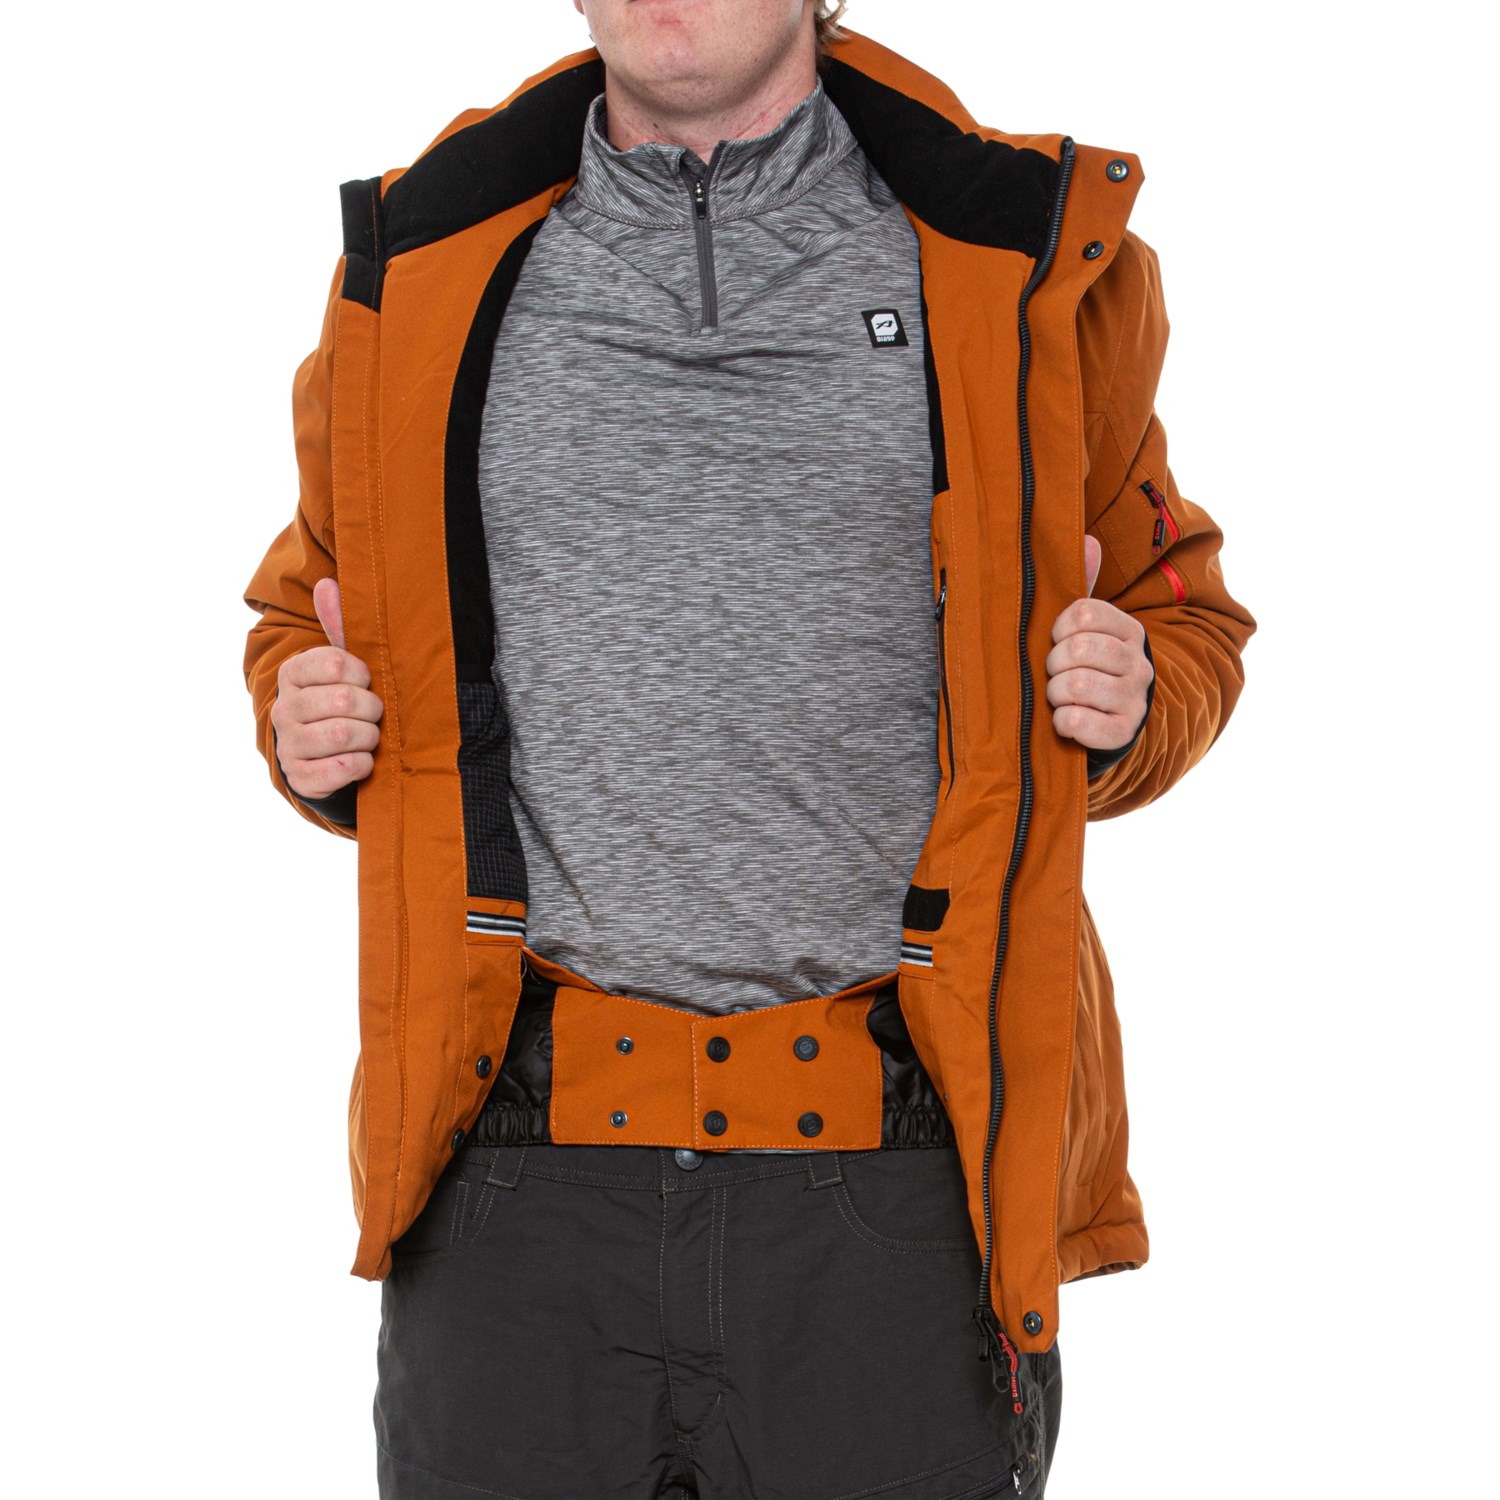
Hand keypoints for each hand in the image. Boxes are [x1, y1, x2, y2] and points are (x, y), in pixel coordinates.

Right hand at [270, 578, 383, 797]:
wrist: (321, 758)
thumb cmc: (338, 703)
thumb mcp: (340, 668)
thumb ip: (337, 627)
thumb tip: (327, 583)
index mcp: (293, 674)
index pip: (337, 663)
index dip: (363, 674)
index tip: (367, 682)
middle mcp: (284, 708)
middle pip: (345, 701)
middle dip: (373, 709)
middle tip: (374, 713)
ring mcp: (289, 744)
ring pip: (345, 735)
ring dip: (369, 737)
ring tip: (368, 736)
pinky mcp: (300, 777)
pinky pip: (344, 768)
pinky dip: (363, 764)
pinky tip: (361, 759)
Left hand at [1046, 536, 1152, 751]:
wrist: (1110, 726)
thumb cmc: (1089, 670)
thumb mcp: (1087, 632)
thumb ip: (1083, 588)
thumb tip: (1088, 539)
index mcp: (1129, 630)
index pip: (1084, 613)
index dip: (1058, 628)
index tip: (1056, 640)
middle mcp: (1139, 662)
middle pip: (1079, 648)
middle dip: (1053, 663)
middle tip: (1055, 673)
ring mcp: (1135, 699)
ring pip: (1077, 685)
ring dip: (1055, 693)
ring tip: (1059, 696)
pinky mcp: (1123, 732)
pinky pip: (1077, 721)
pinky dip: (1062, 721)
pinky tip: (1066, 719)